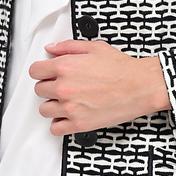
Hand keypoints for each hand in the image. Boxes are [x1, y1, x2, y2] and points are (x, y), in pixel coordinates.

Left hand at [29, 39, 169, 136]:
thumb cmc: (122, 68)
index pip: (35, 71)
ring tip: (66, 101)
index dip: (41, 71)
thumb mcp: (94, 48)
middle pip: (39, 90)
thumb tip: (52, 49)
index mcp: (65, 67)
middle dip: (49, 86)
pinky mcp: (79, 124)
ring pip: (44, 110)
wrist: (140, 86)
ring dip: (52, 105)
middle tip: (62, 85)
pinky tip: (67, 116)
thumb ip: (68, 47)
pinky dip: (59, 124)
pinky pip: (55, 129)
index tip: (46, 73)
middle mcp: (64, 88)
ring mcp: (70, 108)